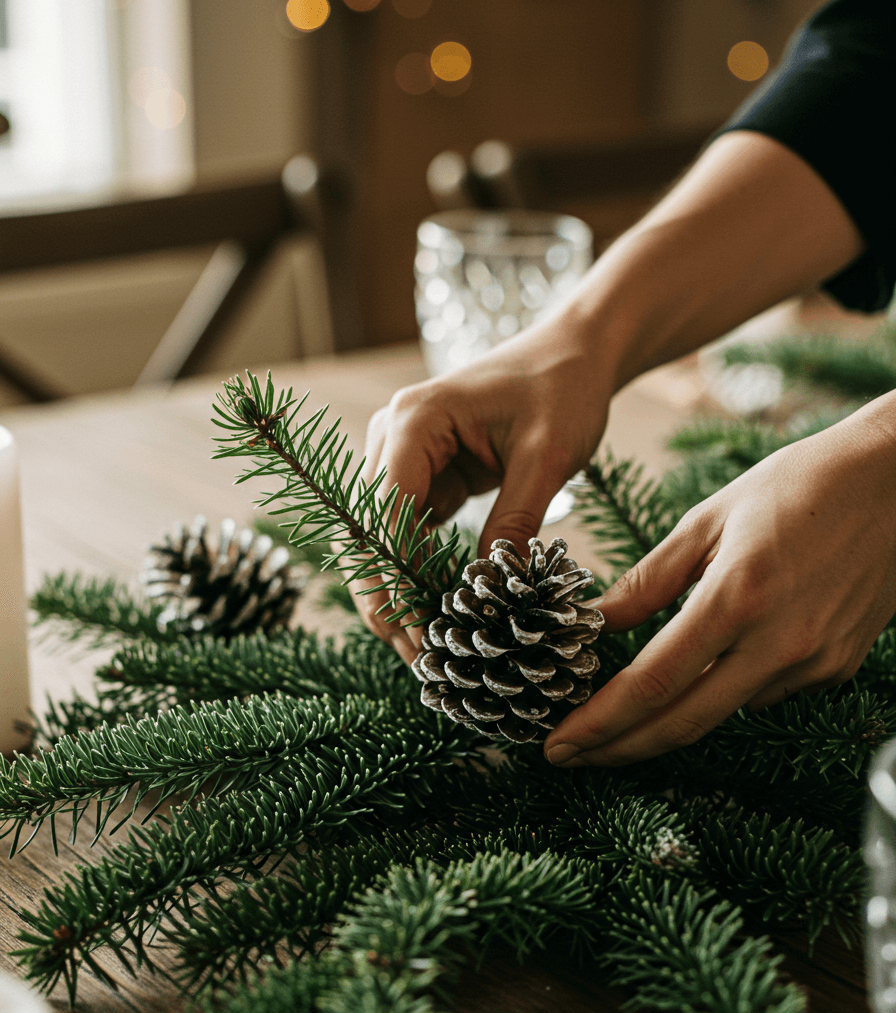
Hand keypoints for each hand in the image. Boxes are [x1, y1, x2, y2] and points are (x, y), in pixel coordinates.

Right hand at [351, 316, 611, 663]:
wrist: (573, 353)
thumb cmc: (563, 389)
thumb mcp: (548, 458)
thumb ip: (516, 522)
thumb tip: (490, 591)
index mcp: (414, 421)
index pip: (383, 515)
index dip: (396, 580)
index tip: (421, 632)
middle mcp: (391, 437)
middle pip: (364, 534)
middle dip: (385, 599)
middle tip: (416, 658)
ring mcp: (400, 458)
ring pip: (377, 542)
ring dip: (396, 594)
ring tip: (425, 650)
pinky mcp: (419, 477)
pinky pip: (404, 536)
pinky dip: (416, 577)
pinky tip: (437, 617)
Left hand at [545, 395, 895, 766]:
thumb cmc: (798, 485)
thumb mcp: (707, 519)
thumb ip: (647, 580)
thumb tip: (594, 622)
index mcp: (736, 597)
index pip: (652, 684)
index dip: (599, 724)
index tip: (558, 744)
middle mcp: (778, 642)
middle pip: (683, 723)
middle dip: (618, 749)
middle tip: (569, 757)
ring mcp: (813, 663)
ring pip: (722, 713)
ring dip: (668, 719)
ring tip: (621, 711)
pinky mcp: (835, 670)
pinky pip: (763, 695)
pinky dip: (724, 689)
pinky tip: (710, 666)